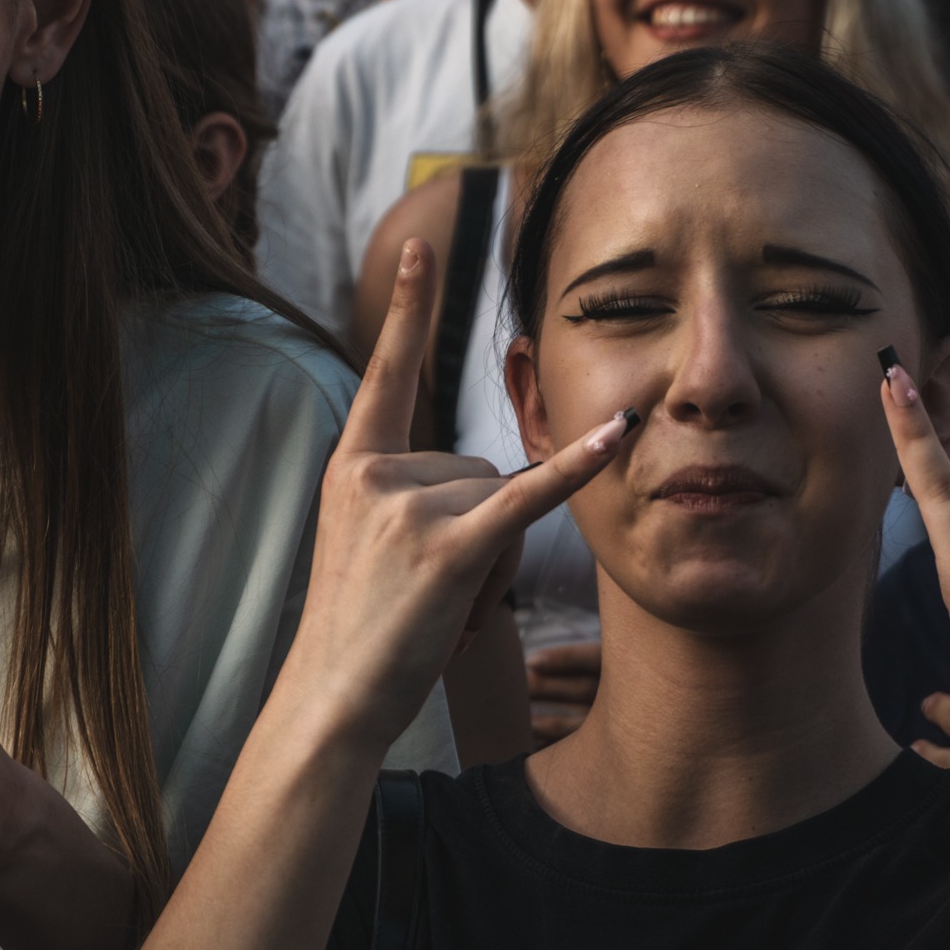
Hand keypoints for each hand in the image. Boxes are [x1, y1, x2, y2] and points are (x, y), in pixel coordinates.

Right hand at [288, 240, 632, 754]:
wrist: (331, 701)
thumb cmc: (359, 629)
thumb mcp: (363, 542)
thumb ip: (409, 493)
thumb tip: (490, 480)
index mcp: (351, 467)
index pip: (386, 375)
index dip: (408, 312)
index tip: (422, 249)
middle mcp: (375, 474)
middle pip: (474, 465)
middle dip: (478, 529)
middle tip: (431, 593)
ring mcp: (408, 508)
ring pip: (499, 498)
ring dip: (495, 559)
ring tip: (445, 609)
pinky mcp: (447, 549)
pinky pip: (526, 499)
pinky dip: (575, 471)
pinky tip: (618, 434)